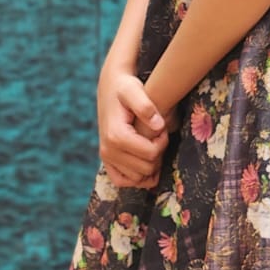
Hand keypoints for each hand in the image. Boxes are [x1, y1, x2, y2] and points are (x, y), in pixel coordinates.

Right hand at [97, 60, 176, 190]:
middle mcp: (108, 150)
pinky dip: (136, 179)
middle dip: (158, 154)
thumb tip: (159, 126)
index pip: (150, 154)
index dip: (163, 142)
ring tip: (152, 145)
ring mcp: (106, 157)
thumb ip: (146, 106)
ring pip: (137, 178)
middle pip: (146, 168)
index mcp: (116, 135)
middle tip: (159, 136)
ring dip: (150, 166)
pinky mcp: (106, 161)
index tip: (163, 128)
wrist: (110, 88)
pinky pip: (122, 181)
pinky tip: (147, 165)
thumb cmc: (125, 87)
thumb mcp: (134, 90)